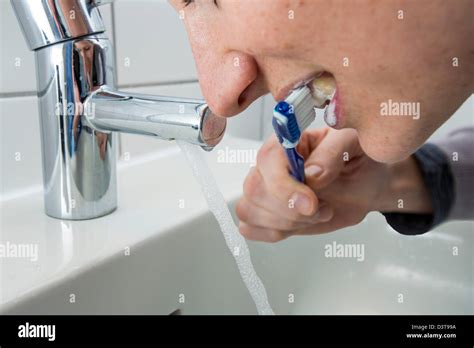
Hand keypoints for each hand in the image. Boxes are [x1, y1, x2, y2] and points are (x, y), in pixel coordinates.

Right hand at [236, 127, 431, 241]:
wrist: (365, 184)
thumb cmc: (359, 159)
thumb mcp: (354, 145)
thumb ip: (332, 153)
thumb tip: (310, 174)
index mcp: (287, 141)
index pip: (267, 160)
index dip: (283, 186)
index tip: (310, 203)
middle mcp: (270, 164)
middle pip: (254, 190)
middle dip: (289, 210)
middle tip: (322, 209)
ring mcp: (265, 189)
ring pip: (250, 211)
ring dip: (286, 222)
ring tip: (317, 213)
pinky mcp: (267, 212)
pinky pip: (251, 227)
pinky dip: (275, 232)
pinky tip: (301, 223)